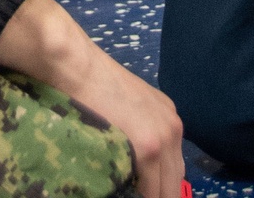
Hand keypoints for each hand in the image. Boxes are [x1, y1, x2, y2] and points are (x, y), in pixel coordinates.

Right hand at [0, 0, 183, 197]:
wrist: (78, 68)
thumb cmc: (93, 84)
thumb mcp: (128, 107)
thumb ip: (141, 131)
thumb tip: (139, 167)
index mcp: (169, 118)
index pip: (174, 167)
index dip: (162, 187)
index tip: (148, 193)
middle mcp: (172, 127)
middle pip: (175, 180)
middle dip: (160, 194)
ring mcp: (163, 139)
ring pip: (166, 189)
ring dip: (151, 197)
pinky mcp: (149, 150)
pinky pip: (150, 191)